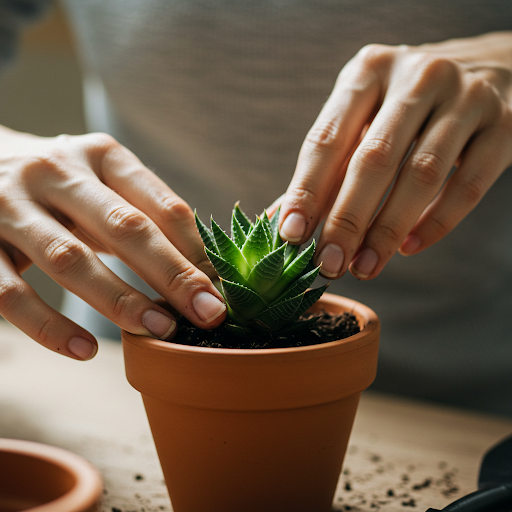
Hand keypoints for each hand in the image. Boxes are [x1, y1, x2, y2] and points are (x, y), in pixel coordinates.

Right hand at [0, 128, 225, 359]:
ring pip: (70, 259)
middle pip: (125, 227)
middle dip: (172, 275)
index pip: (160, 203)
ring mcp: (10, 205)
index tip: (219, 287)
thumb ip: (145, 213)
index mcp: (101, 156)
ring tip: (160, 331)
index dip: (195, 248)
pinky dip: (50, 327)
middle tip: (208, 314)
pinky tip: (85, 351)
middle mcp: (55, 172)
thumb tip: (201, 268)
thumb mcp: (104, 183)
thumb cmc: (63, 186)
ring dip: (120, 300)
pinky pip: (11, 293)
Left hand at [278, 32, 511, 279]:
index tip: (290, 236)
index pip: (328, 139)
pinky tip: (409, 248)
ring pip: (422, 175)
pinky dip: (436, 222)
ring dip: (388, 230)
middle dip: (347, 219)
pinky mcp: (504, 125)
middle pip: (374, 159)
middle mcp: (417, 76)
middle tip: (328, 263)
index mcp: (368, 72)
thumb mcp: (363, 118)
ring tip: (365, 267)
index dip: (307, 191)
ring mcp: (467, 96)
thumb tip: (281, 220)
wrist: (490, 68)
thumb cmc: (406, 106)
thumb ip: (328, 167)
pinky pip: (468, 185)